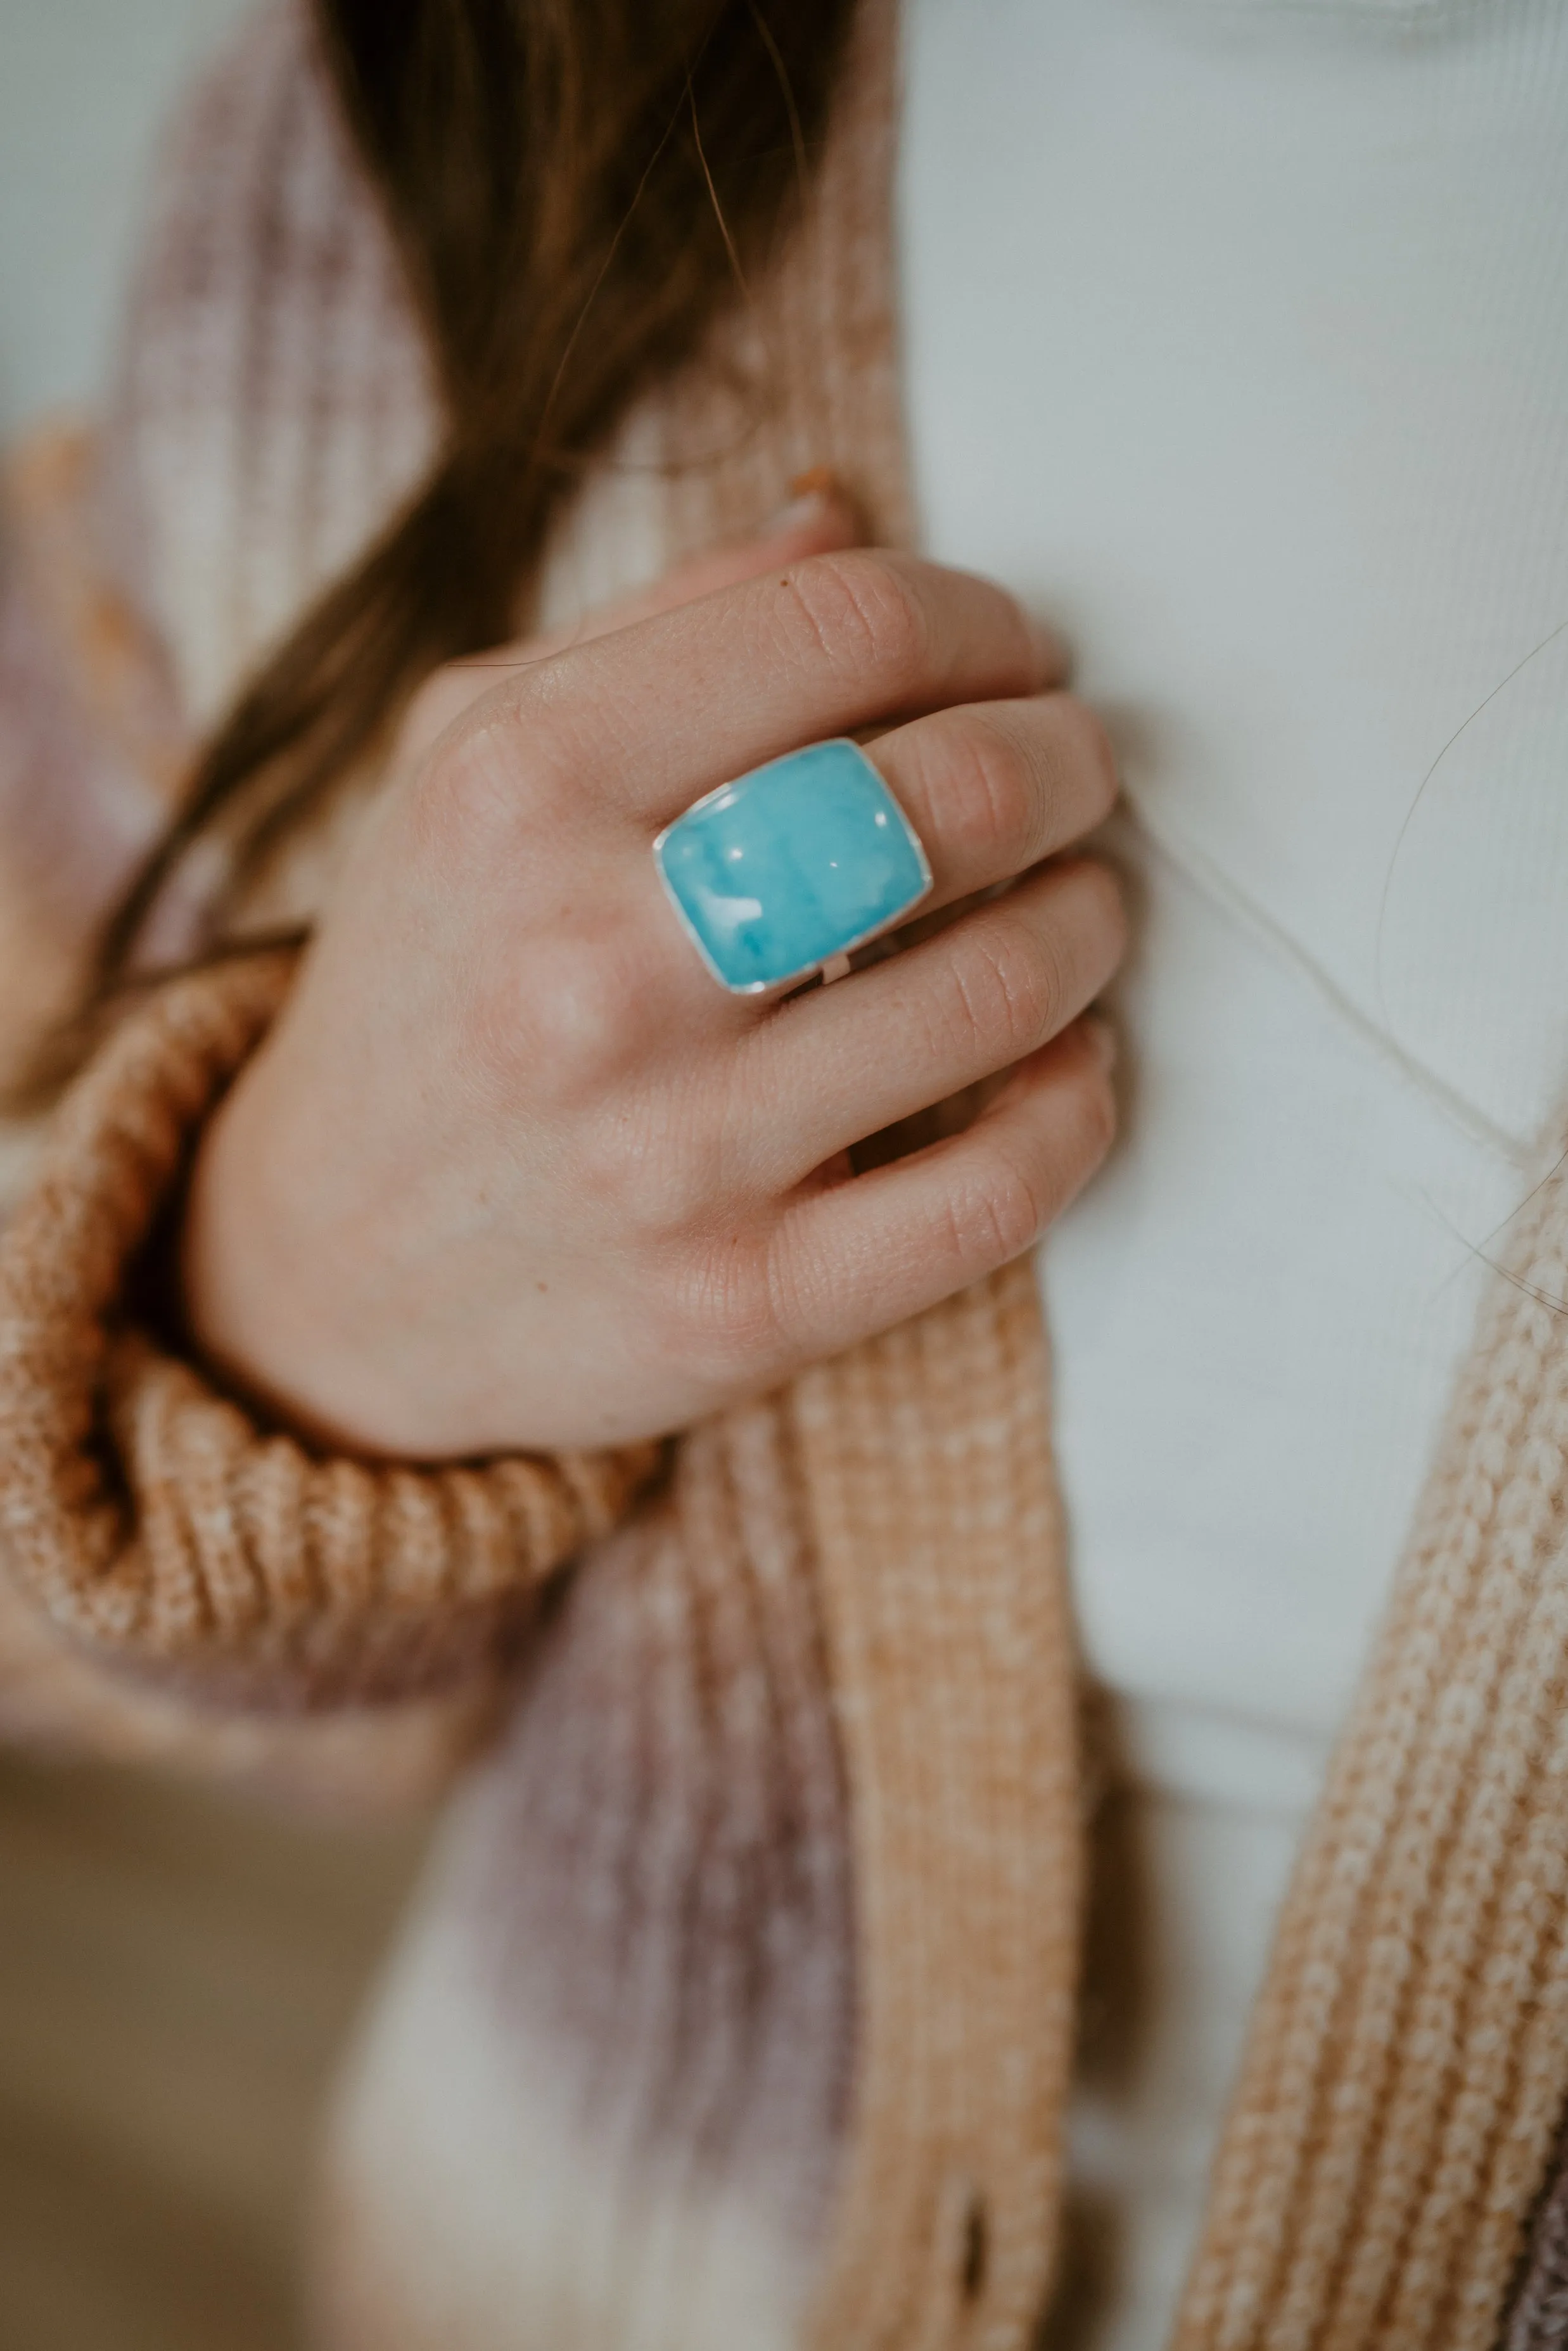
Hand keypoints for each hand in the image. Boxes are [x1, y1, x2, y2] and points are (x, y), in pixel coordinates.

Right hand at [182, 508, 1124, 1456]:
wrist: (327, 1269)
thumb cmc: (434, 984)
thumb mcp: (466, 763)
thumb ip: (655, 626)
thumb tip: (845, 520)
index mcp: (522, 788)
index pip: (847, 628)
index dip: (984, 621)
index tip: (1015, 657)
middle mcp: (594, 965)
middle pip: (951, 798)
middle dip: (1067, 760)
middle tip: (1076, 770)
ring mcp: (673, 1150)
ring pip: (1001, 991)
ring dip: (1089, 923)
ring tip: (1079, 906)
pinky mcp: (743, 1303)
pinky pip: (994, 1196)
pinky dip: (1075, 1112)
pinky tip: (1069, 1068)